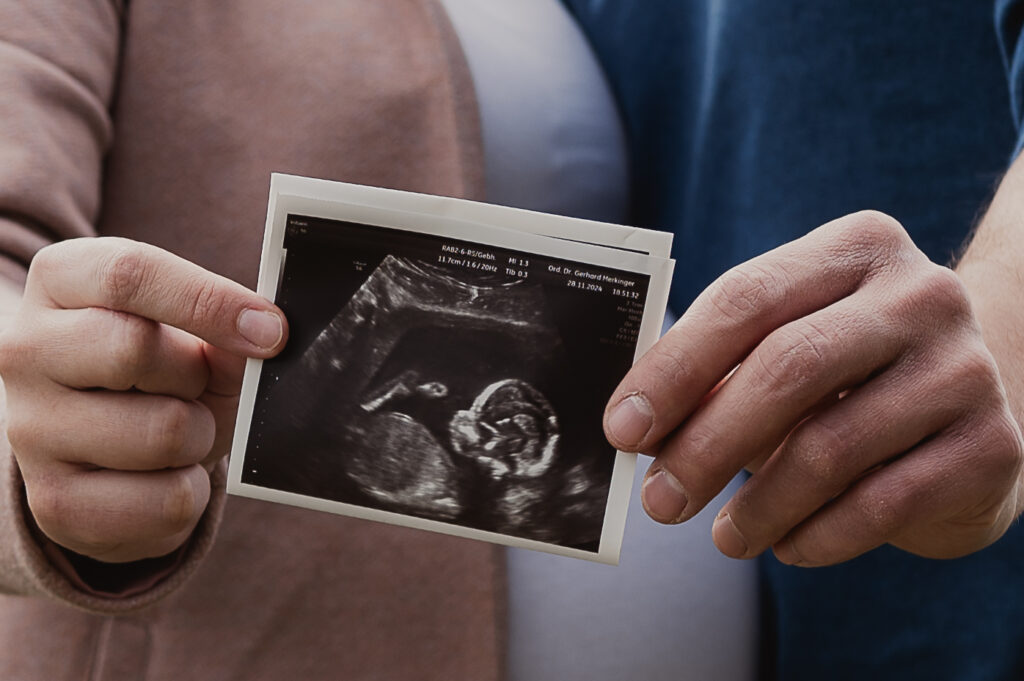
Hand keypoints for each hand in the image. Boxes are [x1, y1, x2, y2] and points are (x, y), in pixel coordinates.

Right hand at [0, 237, 287, 562]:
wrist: (104, 451)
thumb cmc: (158, 374)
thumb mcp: (192, 335)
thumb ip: (225, 329)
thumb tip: (264, 336)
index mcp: (59, 282)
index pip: (128, 274)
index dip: (210, 301)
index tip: (271, 331)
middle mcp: (26, 351)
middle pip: (135, 349)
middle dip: (195, 375)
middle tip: (196, 387)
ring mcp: (31, 430)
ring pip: (163, 431)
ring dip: (200, 436)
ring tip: (180, 432)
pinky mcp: (56, 503)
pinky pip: (167, 501)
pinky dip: (190, 491)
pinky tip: (165, 476)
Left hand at [604, 211, 1023, 565]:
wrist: (980, 400)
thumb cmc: (852, 371)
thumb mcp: (789, 344)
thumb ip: (721, 369)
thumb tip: (637, 427)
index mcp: (856, 248)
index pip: (745, 298)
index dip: (674, 369)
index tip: (622, 430)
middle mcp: (920, 294)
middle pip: (788, 368)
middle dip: (707, 445)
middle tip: (659, 502)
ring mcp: (964, 367)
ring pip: (832, 446)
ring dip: (759, 505)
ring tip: (723, 537)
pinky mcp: (992, 445)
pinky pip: (883, 503)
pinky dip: (819, 535)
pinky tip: (787, 546)